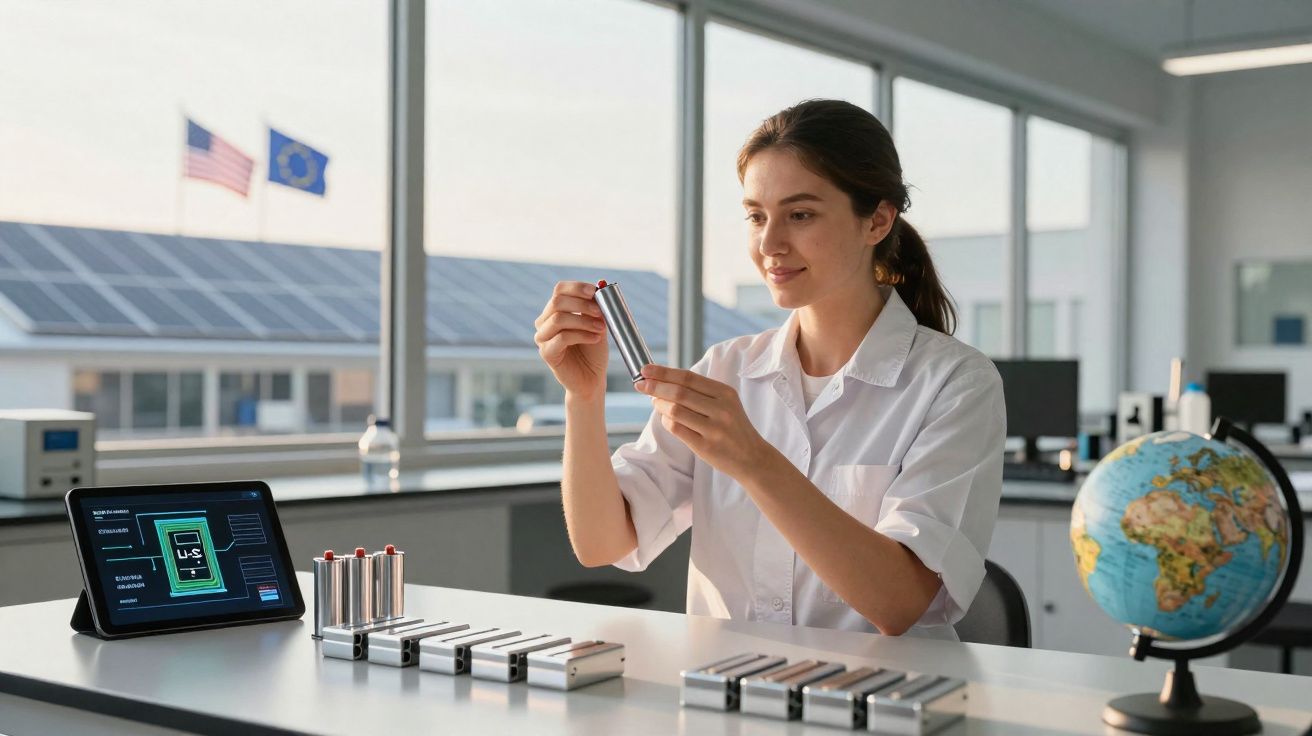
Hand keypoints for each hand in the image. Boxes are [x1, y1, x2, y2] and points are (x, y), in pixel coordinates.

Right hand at [534, 281, 609, 400]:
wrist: (592, 379)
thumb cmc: (593, 351)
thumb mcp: (598, 324)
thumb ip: (597, 306)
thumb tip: (601, 283)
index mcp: (555, 311)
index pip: (559, 290)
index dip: (577, 287)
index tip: (595, 291)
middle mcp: (544, 322)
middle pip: (557, 301)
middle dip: (582, 305)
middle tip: (600, 313)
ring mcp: (542, 338)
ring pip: (559, 318)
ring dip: (584, 321)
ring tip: (601, 328)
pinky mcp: (546, 353)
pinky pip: (562, 337)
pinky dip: (582, 335)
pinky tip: (595, 339)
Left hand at [634, 364, 771, 479]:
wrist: (752, 457)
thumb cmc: (733, 428)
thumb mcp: (725, 404)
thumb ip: (700, 392)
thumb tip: (663, 382)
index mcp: (725, 393)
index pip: (688, 377)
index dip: (664, 372)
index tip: (645, 370)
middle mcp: (721, 409)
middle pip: (679, 392)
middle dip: (655, 386)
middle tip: (640, 384)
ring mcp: (714, 429)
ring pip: (675, 410)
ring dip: (659, 404)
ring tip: (654, 402)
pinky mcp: (706, 446)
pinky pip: (677, 429)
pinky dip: (666, 421)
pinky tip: (665, 418)